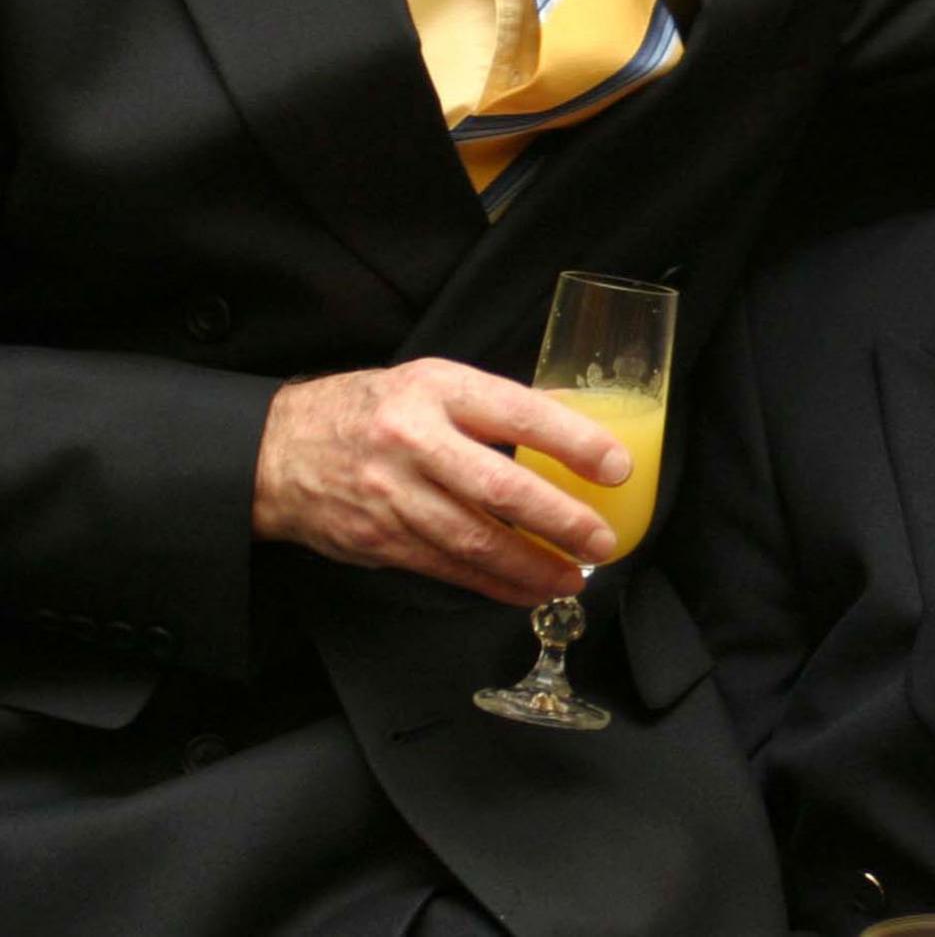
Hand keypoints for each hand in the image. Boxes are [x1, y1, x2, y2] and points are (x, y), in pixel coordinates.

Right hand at [252, 359, 631, 605]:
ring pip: (474, 540)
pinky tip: (528, 589)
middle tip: (602, 539)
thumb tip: (577, 427)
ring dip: (532, 566)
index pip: (519, 413)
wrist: (278, 451)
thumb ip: (496, 405)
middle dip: (560, 520)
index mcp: (437, 390)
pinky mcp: (380, 541)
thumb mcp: (433, 382)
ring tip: (574, 576)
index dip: (574, 442)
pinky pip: (449, 568)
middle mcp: (414, 442)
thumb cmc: (373, 410)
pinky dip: (495, 584)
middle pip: (499, 489)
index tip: (617, 465)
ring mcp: (393, 496)